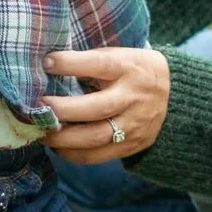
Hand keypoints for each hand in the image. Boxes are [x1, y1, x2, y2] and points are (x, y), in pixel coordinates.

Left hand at [42, 46, 168, 164]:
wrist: (174, 96)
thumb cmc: (132, 70)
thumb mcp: (119, 56)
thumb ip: (91, 62)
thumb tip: (47, 67)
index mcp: (129, 68)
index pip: (98, 64)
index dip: (70, 64)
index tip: (46, 63)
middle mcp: (133, 97)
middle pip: (94, 108)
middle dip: (61, 110)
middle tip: (36, 109)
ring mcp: (134, 124)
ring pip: (94, 137)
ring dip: (62, 138)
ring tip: (41, 132)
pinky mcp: (132, 145)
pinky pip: (97, 156)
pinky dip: (72, 154)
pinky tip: (57, 146)